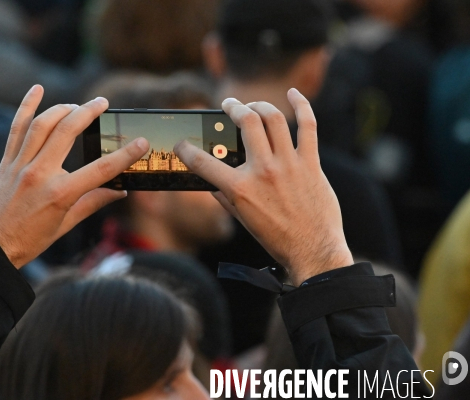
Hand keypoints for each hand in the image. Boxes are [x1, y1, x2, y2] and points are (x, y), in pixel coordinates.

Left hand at [0, 86, 148, 266]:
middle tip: (102, 103)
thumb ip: (93, 202)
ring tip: (78, 105)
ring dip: (62, 108)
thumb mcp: (66, 224)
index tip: (142, 142)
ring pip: (42, 125)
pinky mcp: (6, 163)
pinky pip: (17, 129)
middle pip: (67, 132)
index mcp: (61, 193)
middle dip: (88, 112)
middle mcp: (40, 174)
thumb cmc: (30, 239)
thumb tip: (120, 192)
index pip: (101, 169)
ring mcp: (20, 166)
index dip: (126, 155)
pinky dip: (26, 107)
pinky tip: (36, 90)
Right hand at [174, 89, 352, 285]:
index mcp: (240, 189)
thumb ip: (223, 196)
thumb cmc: (276, 237)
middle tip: (228, 105)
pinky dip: (301, 105)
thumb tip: (209, 180)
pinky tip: (292, 94)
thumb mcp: (241, 218)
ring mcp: (289, 164)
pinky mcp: (311, 163)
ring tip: (252, 106)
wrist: (312, 250)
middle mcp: (263, 171)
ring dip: (259, 105)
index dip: (185, 150)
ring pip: (273, 118)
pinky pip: (308, 126)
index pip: (203, 163)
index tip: (181, 144)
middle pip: (246, 122)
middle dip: (233, 108)